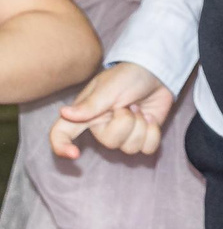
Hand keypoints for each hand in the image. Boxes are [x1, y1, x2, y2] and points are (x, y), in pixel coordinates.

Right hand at [51, 60, 172, 157]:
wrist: (155, 74)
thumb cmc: (127, 77)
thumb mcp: (108, 88)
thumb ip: (90, 105)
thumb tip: (64, 113)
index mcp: (84, 113)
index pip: (62, 132)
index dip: (61, 147)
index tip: (75, 154)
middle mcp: (100, 126)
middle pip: (110, 142)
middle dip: (126, 122)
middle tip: (128, 106)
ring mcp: (122, 134)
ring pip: (130, 148)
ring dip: (140, 126)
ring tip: (138, 108)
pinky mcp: (141, 137)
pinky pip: (147, 149)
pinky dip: (153, 133)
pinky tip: (150, 118)